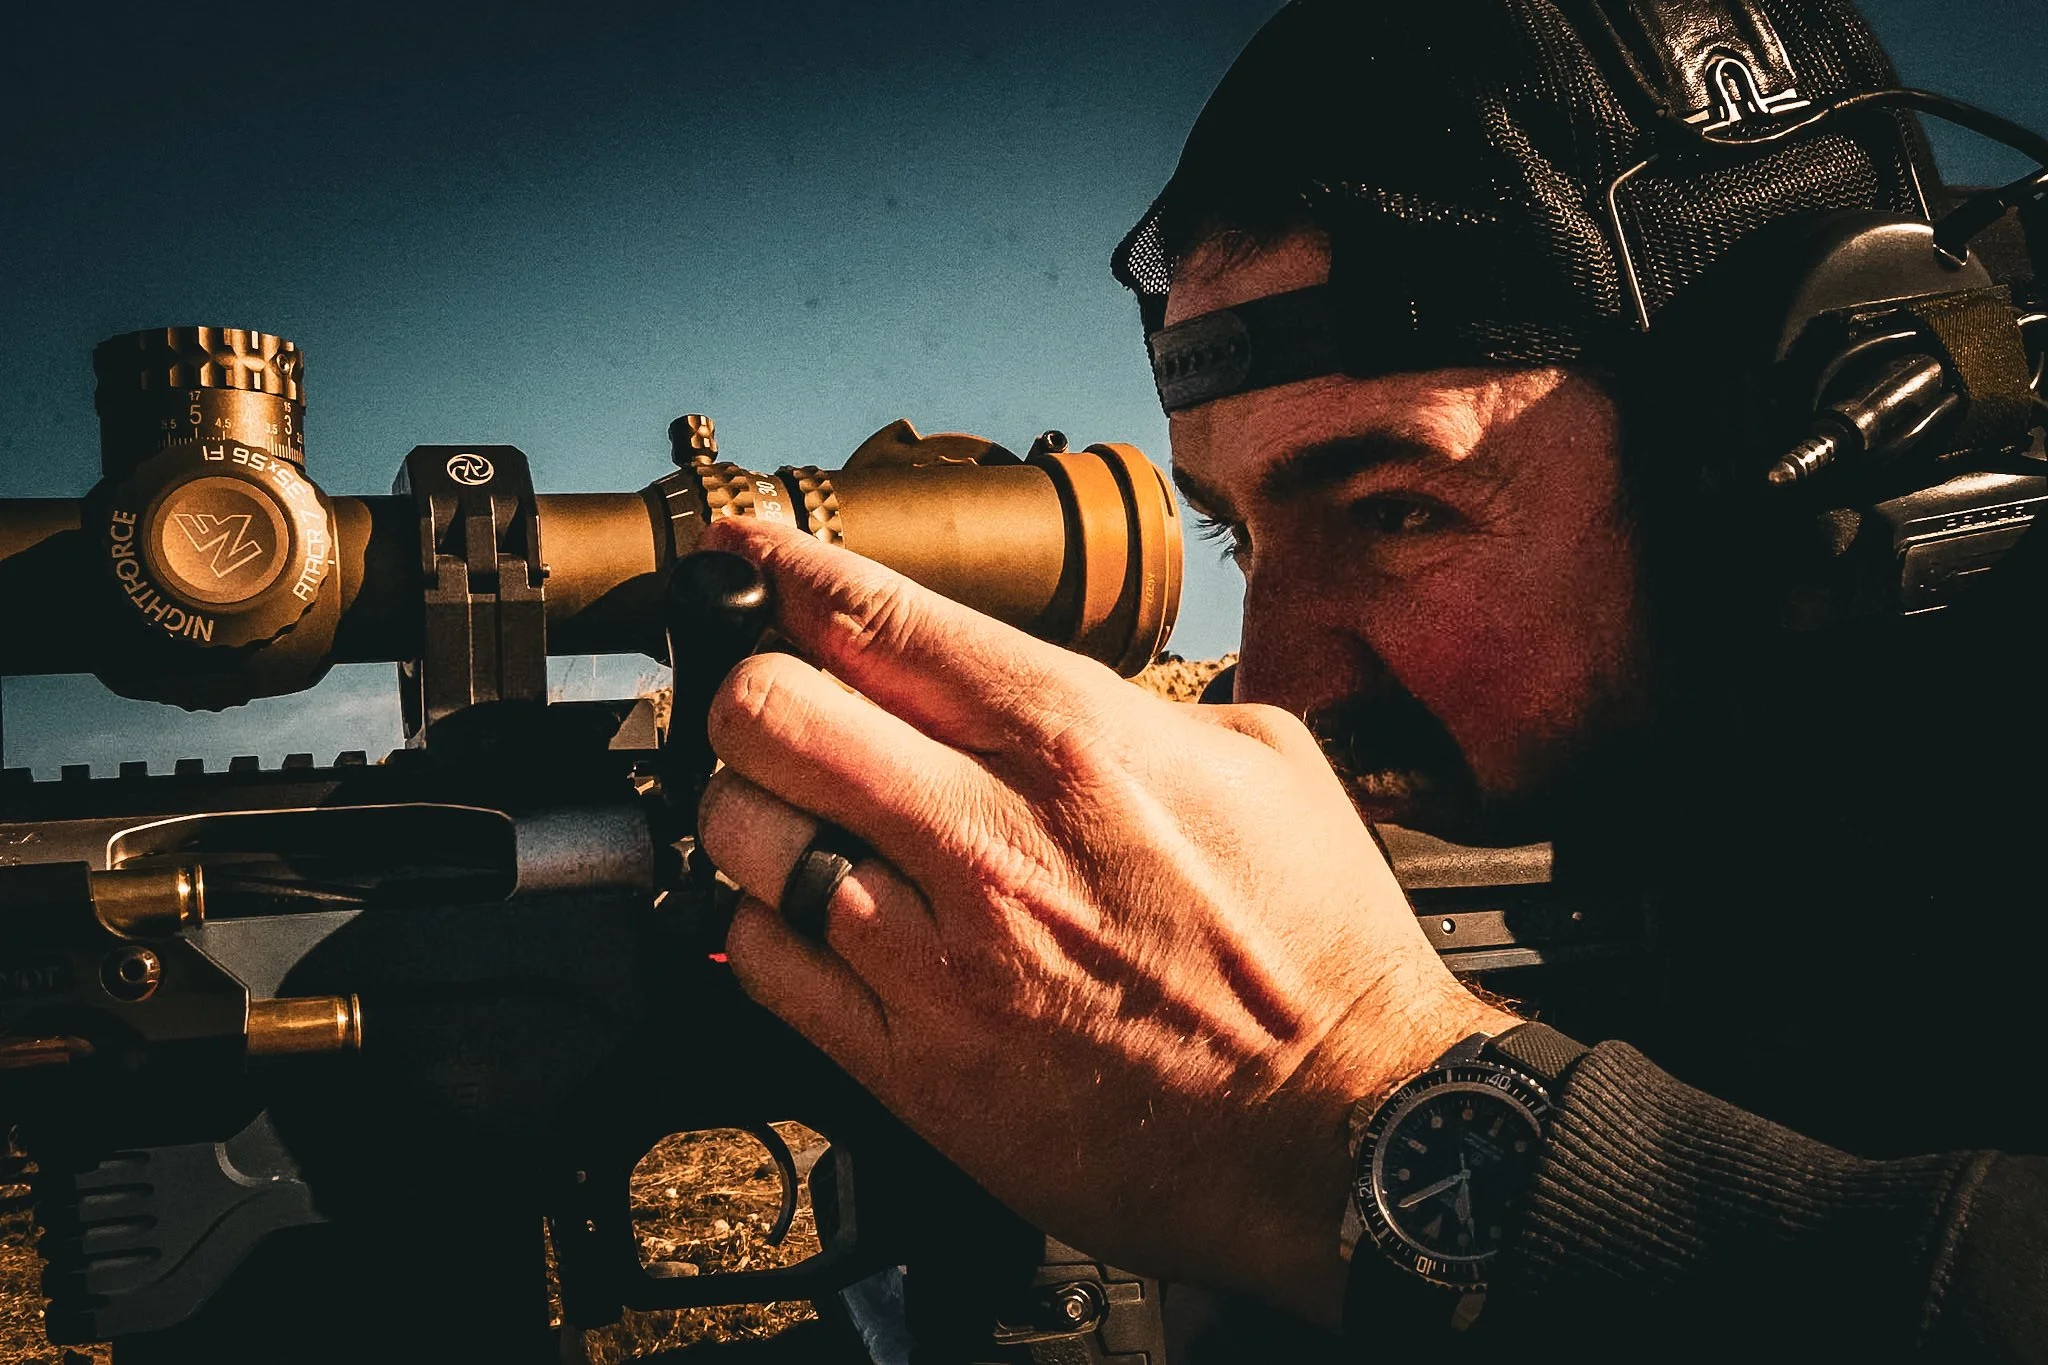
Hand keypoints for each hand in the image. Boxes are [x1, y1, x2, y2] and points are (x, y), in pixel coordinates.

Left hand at [693, 517, 1516, 1327]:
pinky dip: (763, 925)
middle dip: (754, 687)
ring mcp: (938, 960)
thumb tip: (1015, 683)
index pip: (875, 619)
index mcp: (1075, 740)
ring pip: (743, 834)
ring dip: (754, 809)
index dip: (781, 567)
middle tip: (781, 704)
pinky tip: (811, 918)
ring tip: (799, 817)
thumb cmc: (1320, 948)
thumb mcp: (1263, 762)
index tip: (744, 551)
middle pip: (769, 712)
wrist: (1345, 1131)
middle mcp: (989, 837)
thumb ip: (1121, 700)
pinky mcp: (912, 1068)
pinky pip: (762, 965)